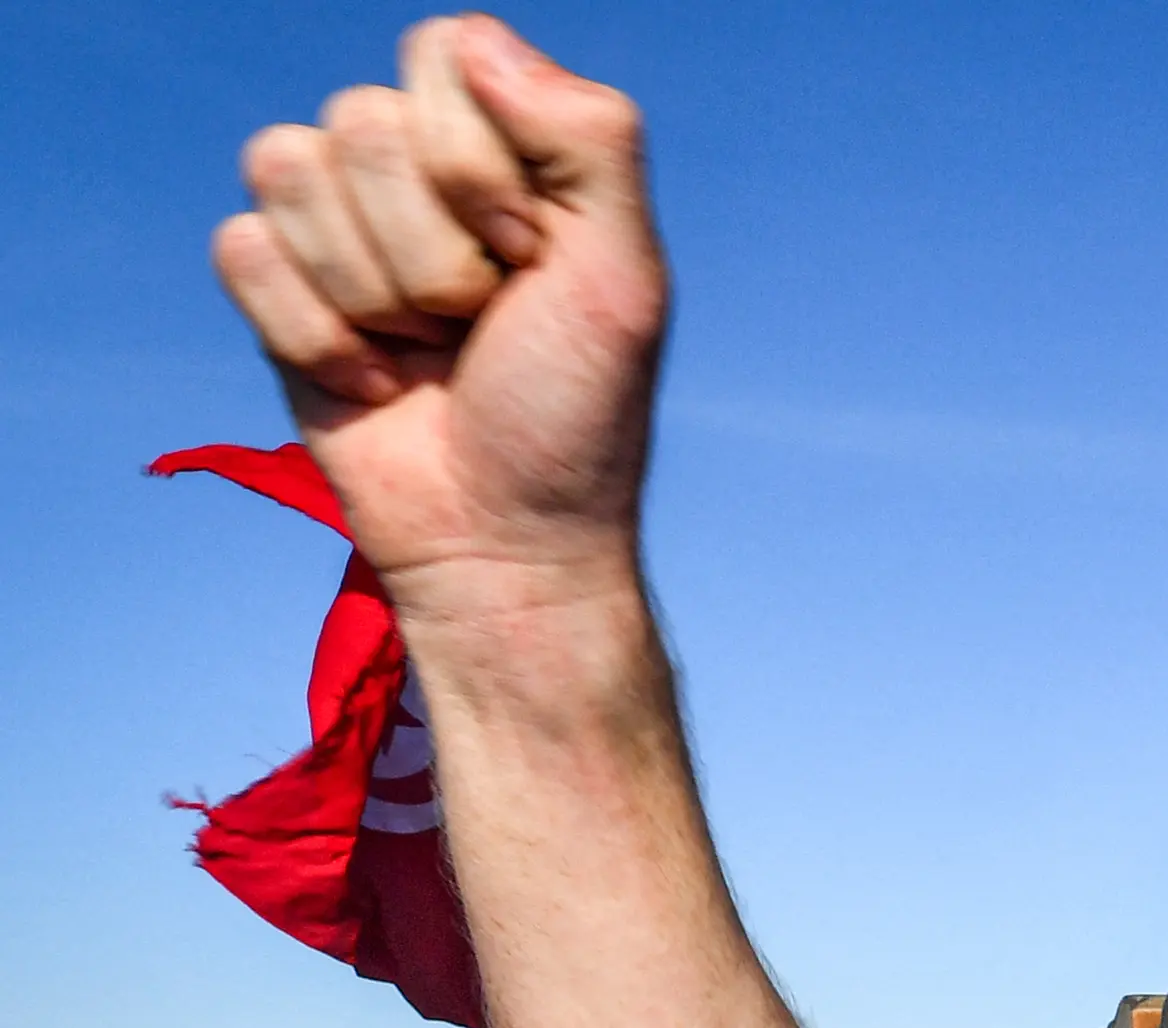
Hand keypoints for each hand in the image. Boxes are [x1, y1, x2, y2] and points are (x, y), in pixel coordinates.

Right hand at [212, 18, 665, 617]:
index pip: (445, 51)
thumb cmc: (577, 413)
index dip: (480, 161)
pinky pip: (242, 247)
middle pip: (361, 121)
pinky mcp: (277, 285)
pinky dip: (315, 334)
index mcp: (508, 143)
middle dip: (436, 249)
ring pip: (290, 170)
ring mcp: (339, 222)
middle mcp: (415, 165)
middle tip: (483, 319)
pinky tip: (372, 380)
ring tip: (428, 348)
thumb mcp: (624, 278)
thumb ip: (591, 141)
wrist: (507, 538)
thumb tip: (478, 44)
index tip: (532, 253)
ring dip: (374, 292)